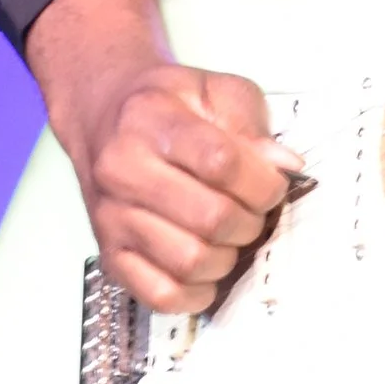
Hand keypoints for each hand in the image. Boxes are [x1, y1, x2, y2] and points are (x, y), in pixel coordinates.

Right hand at [24, 0, 299, 314]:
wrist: (100, 114)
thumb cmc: (163, 103)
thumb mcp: (213, 89)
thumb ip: (251, 122)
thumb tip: (284, 165)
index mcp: (151, 119)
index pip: (221, 162)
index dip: (263, 181)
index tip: (274, 182)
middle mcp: (123, 170)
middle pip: (211, 218)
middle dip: (251, 220)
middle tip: (253, 210)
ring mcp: (112, 217)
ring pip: (190, 261)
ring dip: (228, 256)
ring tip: (229, 235)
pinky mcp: (110, 254)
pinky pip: (160, 294)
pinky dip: (196, 291)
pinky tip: (207, 269)